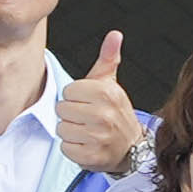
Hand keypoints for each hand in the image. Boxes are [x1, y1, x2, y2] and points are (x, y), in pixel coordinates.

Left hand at [50, 32, 145, 179]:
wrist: (131, 148)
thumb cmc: (114, 112)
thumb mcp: (111, 84)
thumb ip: (108, 58)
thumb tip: (115, 34)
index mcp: (107, 93)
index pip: (67, 91)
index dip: (75, 98)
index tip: (88, 103)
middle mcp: (104, 115)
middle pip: (62, 110)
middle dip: (71, 115)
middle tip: (88, 119)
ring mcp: (99, 137)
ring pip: (62, 130)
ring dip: (71, 132)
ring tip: (87, 132)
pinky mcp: (92, 157)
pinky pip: (66, 148)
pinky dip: (73, 149)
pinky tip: (87, 145)